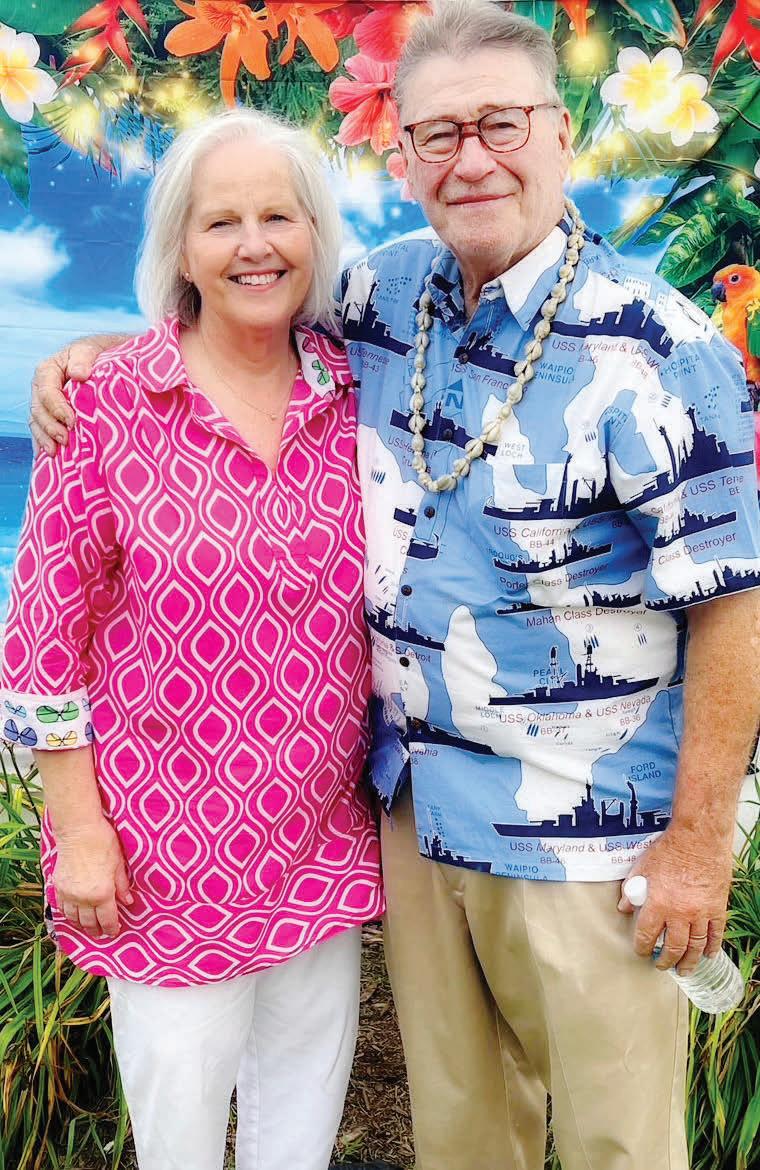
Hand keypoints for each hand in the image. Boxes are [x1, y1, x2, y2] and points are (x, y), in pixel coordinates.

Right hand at [30, 335, 125, 454]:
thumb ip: (83, 359)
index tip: (72, 421)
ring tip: (54, 453)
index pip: (47, 391)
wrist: (104, 360)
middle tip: (65, 440)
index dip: (57, 407)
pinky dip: (43, 443)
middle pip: (39, 410)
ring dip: (44, 439)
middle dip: (50, 427)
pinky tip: (49, 456)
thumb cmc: (96, 355)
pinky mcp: (53, 416)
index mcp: (48, 370)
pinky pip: (42, 431)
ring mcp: (46, 404)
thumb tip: (79, 374)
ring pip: (37, 422)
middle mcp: (42, 388)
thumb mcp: (90, 350)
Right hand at [53, 817, 132, 938]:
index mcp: (102, 893)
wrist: (78, 830)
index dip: (111, 928)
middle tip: (101, 934)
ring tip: (87, 928)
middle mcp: (83, 898)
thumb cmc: (103, 843)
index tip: (114, 932)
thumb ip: (122, 885)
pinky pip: (62, 907)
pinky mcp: (58, 886)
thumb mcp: (119, 864)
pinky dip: (68, 915)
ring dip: (81, 926)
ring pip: (73, 918)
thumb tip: (128, 901)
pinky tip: (73, 916)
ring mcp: (69, 893)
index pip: (107, 919)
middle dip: (96, 930)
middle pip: (89, 923)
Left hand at [617, 824, 733, 974]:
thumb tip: (624, 906)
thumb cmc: (669, 850)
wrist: (698, 839)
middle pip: (673, 947)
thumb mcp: (642, 868)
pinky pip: (716, 934)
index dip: (643, 948)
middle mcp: (680, 913)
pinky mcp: (717, 908)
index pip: (647, 936)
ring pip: (695, 946)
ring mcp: (701, 913)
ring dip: (689, 961)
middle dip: (666, 961)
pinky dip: (712, 947)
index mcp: (658, 904)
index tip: (642, 952)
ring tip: (683, 970)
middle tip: (662, 966)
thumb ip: (631, 890)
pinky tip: (707, 955)